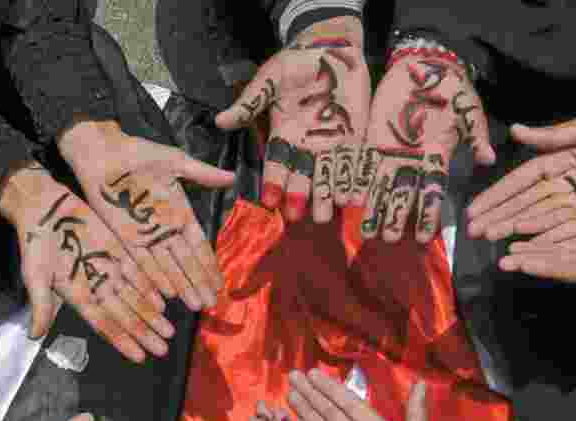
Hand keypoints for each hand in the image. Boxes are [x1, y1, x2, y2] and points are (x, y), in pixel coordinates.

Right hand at [1, 166, 175, 362]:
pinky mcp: (118, 251)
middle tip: (164, 349)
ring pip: (136, 297)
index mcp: (79, 296)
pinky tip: (166, 300)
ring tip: (170, 332)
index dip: (122, 340)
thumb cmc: (34, 242)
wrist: (43, 207)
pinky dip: (151, 286)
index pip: (105, 324)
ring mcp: (110, 269)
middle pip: (126, 315)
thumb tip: (34, 336)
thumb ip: (40, 304)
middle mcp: (98, 287)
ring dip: (152, 314)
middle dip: (144, 332)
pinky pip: (139, 272)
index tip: (140, 357)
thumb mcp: (34, 274)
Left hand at [60, 122, 236, 310]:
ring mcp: (146, 236)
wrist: (103, 151)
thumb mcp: (176, 162)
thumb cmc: (139, 154)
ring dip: (182, 287)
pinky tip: (166, 295)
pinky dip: (154, 279)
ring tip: (195, 306)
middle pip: (186, 263)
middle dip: (199, 284)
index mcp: (180, 214)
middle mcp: (165, 230)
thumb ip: (204, 174)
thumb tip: (234, 176)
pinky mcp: (126, 238)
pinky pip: (142, 262)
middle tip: (212, 305)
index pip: (199, 246)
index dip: (210, 266)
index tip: (222, 284)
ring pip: (168, 268)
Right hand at [215, 16, 369, 223]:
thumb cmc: (295, 62)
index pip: (277, 163)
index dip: (273, 182)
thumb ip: (250, 102)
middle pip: (302, 176)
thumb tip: (220, 121)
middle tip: (295, 217)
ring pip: (327, 175)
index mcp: (283, 134)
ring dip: (326, 196)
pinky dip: (353, 180)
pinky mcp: (354, 137)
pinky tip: (352, 199)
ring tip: (324, 217)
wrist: (331, 49)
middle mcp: (306, 144)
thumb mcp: (269, 79)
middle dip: (299, 196)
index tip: (269, 201)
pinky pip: (354, 163)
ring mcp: (331, 142)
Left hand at [357, 50, 492, 242]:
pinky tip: (350, 200)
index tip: (425, 238)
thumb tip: (489, 159)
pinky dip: (357, 180)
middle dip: (396, 217)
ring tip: (367, 231)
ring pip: (381, 185)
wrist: (427, 65)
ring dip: (374, 208)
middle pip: (403, 195)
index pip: (432, 193)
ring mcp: (391, 150)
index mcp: (436, 158)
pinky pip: (363, 163)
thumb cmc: (452, 89)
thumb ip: (476, 136)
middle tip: (389, 239)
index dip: (428, 215)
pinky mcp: (374, 137)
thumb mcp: (469, 111)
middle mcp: (412, 161)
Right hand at [466, 113, 575, 239]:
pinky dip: (542, 234)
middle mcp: (561, 182)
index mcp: (557, 159)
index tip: (475, 209)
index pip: (520, 181)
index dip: (497, 195)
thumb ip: (552, 137)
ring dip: (513, 227)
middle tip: (473, 231)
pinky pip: (562, 225)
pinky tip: (523, 242)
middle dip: (498, 216)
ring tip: (490, 238)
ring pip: (538, 216)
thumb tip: (514, 131)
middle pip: (523, 202)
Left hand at [501, 183, 575, 298]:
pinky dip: (548, 225)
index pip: (569, 269)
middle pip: (556, 257)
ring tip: (506, 244)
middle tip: (502, 259)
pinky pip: (568, 222)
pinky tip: (527, 224)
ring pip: (557, 242)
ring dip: (532, 244)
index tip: (520, 264)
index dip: (544, 267)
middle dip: (529, 258)